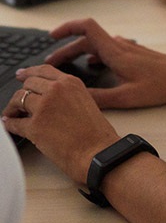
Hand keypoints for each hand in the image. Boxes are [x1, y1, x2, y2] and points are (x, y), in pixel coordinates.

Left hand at [2, 65, 118, 183]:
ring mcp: (44, 106)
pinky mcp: (34, 126)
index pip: (44, 70)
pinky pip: (14, 123)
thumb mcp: (85, 101)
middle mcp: (56, 90)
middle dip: (21, 92)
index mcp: (71, 82)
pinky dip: (10, 124)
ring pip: (18, 99)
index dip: (29, 72)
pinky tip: (10, 125)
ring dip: (12, 108)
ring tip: (12, 114)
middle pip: (29, 83)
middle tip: (17, 101)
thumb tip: (46, 98)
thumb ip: (66, 94)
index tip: (21, 75)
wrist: (97, 152)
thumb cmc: (95, 132)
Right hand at [35, 18, 165, 108]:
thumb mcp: (127, 97)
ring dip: (79, 51)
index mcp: (116, 52)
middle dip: (66, 48)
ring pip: (97, 43)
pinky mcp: (133, 53)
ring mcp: (128, 48)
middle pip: (87, 38)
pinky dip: (94, 53)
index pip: (87, 27)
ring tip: (66, 65)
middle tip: (51, 62)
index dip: (68, 27)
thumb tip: (76, 97)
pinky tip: (92, 65)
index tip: (52, 36)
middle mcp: (120, 45)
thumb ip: (100, 98)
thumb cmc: (161, 86)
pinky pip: (108, 48)